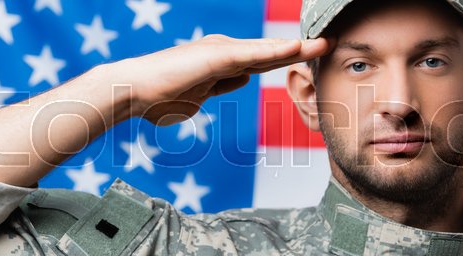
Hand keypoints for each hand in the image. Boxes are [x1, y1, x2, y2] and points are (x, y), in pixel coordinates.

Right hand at [103, 34, 331, 125]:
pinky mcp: (215, 56)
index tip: (314, 57)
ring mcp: (221, 52)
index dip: (290, 58)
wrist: (133, 93)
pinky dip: (274, 50)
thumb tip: (243, 78)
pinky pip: (251, 54)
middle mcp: (225, 51)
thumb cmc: (160, 97)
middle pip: (272, 52)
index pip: (265, 61)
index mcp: (224, 62)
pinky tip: (296, 47)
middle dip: (302, 49)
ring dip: (297, 46)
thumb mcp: (202, 93)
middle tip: (330, 43)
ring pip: (266, 50)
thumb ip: (223, 84)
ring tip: (324, 43)